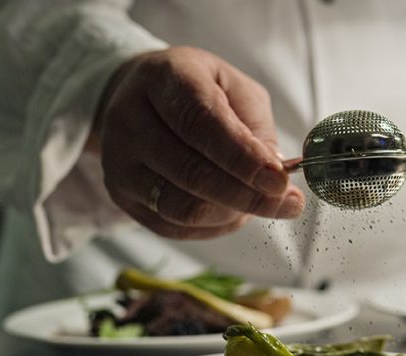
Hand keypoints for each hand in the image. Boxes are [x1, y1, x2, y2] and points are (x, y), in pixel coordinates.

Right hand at [90, 47, 304, 238]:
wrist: (139, 98)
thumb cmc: (197, 91)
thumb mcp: (234, 89)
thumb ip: (256, 127)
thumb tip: (274, 173)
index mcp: (164, 78)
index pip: (201, 123)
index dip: (243, 157)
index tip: (279, 180)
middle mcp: (130, 120)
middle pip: (191, 173)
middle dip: (247, 195)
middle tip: (286, 202)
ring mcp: (119, 162)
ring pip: (181, 207)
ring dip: (231, 213)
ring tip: (260, 204)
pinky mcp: (121, 196)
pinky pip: (173, 227)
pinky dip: (213, 226)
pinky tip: (233, 211)